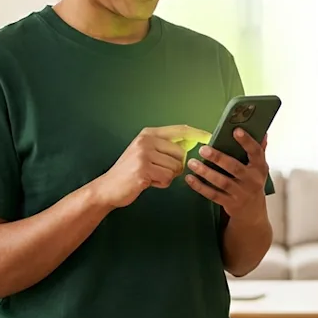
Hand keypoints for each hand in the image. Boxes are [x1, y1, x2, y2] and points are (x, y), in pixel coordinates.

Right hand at [94, 125, 211, 208]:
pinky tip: (148, 182)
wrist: (108, 187)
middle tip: (158, 171)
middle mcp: (146, 141)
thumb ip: (165, 146)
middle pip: (181, 153)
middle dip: (175, 166)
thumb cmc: (130, 171)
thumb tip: (189, 143)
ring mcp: (144, 155)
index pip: (180, 130)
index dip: (197, 133)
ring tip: (151, 176)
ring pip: (176, 167)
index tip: (209, 137)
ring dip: (167, 176)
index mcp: (148, 134)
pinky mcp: (144, 170)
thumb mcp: (145, 152)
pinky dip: (161, 183)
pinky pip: (167, 178)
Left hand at [185, 129, 269, 218]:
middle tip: (203, 149)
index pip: (256, 152)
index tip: (236, 130)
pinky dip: (200, 187)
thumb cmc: (253, 184)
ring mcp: (241, 193)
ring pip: (222, 182)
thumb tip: (263, 132)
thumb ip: (259, 150)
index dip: (247, 141)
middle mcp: (252, 180)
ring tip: (192, 163)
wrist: (253, 213)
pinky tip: (190, 178)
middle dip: (218, 158)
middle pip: (234, 168)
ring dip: (205, 172)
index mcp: (260, 168)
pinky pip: (213, 195)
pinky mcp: (230, 204)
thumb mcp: (259, 168)